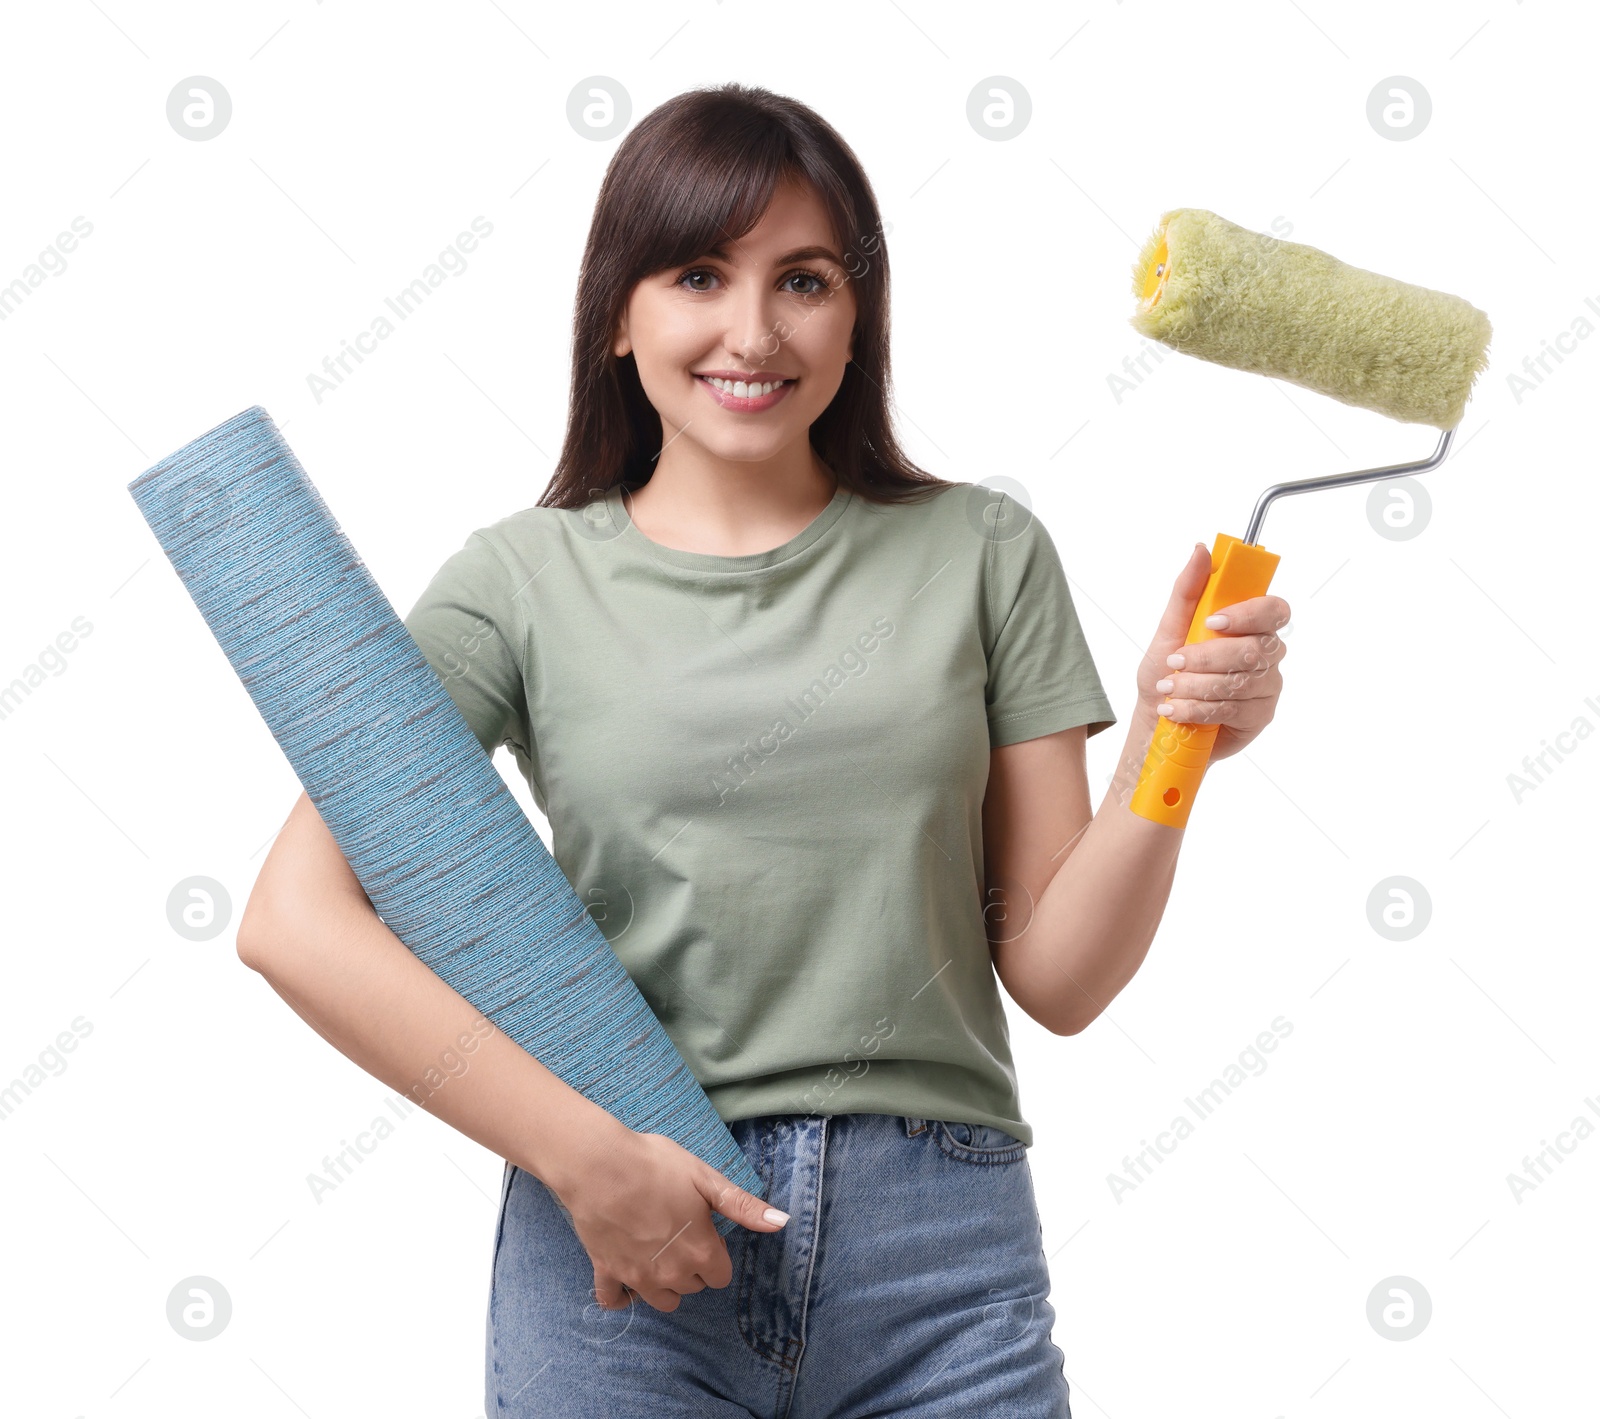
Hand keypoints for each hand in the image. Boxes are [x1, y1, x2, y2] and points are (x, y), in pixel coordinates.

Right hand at [551, 1128, 788, 1313]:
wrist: (599, 1165)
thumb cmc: (656, 1166)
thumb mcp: (706, 1179)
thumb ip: (743, 1206)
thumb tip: (781, 1222)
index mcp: (701, 1252)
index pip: (721, 1276)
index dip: (716, 1252)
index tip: (703, 1230)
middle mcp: (673, 1274)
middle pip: (694, 1287)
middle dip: (693, 1266)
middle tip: (680, 1232)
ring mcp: (638, 1277)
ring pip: (663, 1300)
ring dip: (666, 1284)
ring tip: (658, 1252)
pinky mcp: (608, 1272)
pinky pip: (615, 1300)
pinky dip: (622, 1295)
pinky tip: (626, 1275)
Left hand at [1140, 542, 1289, 762]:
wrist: (1157, 720)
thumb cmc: (1167, 671)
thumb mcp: (1169, 629)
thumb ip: (1188, 591)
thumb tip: (1201, 550)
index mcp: (1250, 625)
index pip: (1273, 610)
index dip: (1248, 614)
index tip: (1212, 621)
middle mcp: (1266, 654)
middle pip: (1257, 648)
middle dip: (1208, 656)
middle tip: (1175, 662)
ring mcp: (1266, 686)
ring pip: (1244, 681)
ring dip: (1197, 685)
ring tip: (1169, 688)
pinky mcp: (1259, 716)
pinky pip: (1236, 708)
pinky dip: (1199, 708)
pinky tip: (1177, 709)